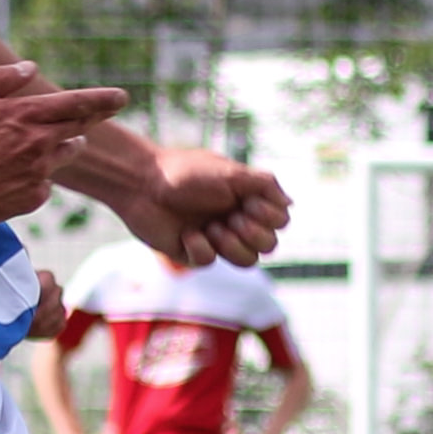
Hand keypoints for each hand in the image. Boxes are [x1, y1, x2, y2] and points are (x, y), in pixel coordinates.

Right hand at [0, 61, 130, 233]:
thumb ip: (1, 80)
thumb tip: (30, 66)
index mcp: (24, 115)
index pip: (76, 103)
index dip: (102, 99)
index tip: (122, 97)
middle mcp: (38, 143)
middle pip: (78, 128)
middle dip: (90, 121)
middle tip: (94, 117)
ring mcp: (38, 173)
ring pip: (65, 155)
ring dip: (62, 147)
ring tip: (37, 147)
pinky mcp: (33, 198)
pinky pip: (45, 184)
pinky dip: (35, 178)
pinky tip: (11, 177)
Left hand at [122, 145, 289, 267]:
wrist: (141, 183)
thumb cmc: (185, 172)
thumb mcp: (229, 172)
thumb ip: (264, 185)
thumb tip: (291, 203)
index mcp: (247, 198)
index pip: (280, 221)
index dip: (270, 218)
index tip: (248, 201)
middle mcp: (235, 219)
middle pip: (269, 245)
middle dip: (253, 233)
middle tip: (231, 217)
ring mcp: (216, 238)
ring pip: (247, 261)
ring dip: (232, 245)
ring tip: (212, 228)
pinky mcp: (193, 252)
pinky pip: (210, 261)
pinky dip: (200, 247)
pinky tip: (186, 233)